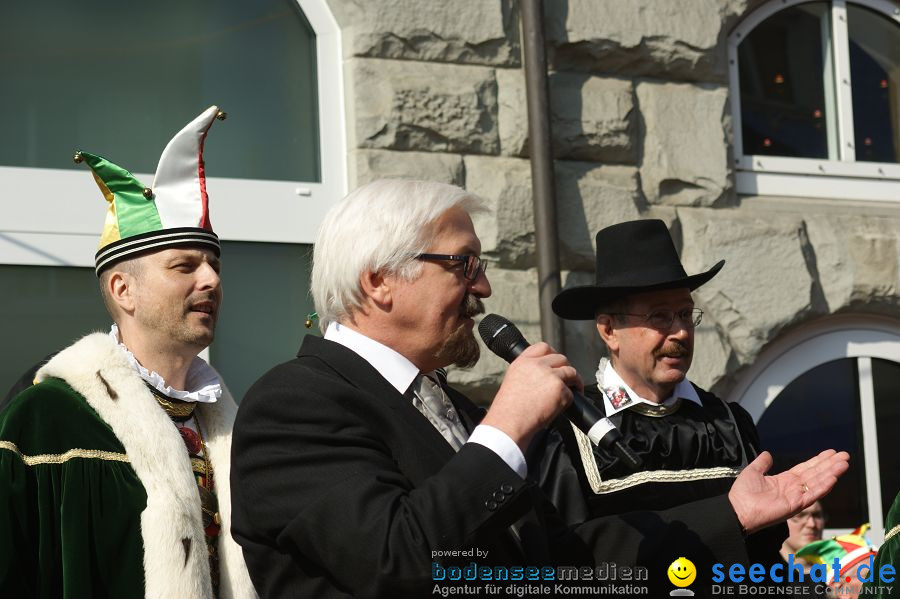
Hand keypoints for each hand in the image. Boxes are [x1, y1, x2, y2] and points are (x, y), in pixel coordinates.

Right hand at [482, 342, 581, 451]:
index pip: (543, 347)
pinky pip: (571, 393)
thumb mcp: (513, 381)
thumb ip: (528, 372)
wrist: (510, 422)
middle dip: (566, 367)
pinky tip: (561, 407)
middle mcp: (537, 365)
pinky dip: (568, 400)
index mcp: (523, 362)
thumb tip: (544, 374)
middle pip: (561, 358)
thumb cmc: (509, 409)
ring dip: (574, 381)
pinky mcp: (560, 390)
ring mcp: (550, 376)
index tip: (556, 362)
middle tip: (567, 378)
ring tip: (574, 390)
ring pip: (571, 372)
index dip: (552, 354)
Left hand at [728, 449, 848, 533]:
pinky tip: (834, 477)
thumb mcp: (753, 472)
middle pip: (816, 474)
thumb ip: (762, 463)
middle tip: (844, 455)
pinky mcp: (796, 505)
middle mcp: (794, 488)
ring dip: (832, 473)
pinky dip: (824, 486)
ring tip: (844, 463)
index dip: (819, 460)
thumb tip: (768, 453)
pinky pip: (813, 494)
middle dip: (830, 464)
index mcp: (785, 480)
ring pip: (818, 482)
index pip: (806, 468)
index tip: (831, 453)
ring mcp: (796, 496)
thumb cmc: (743, 493)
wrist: (738, 509)